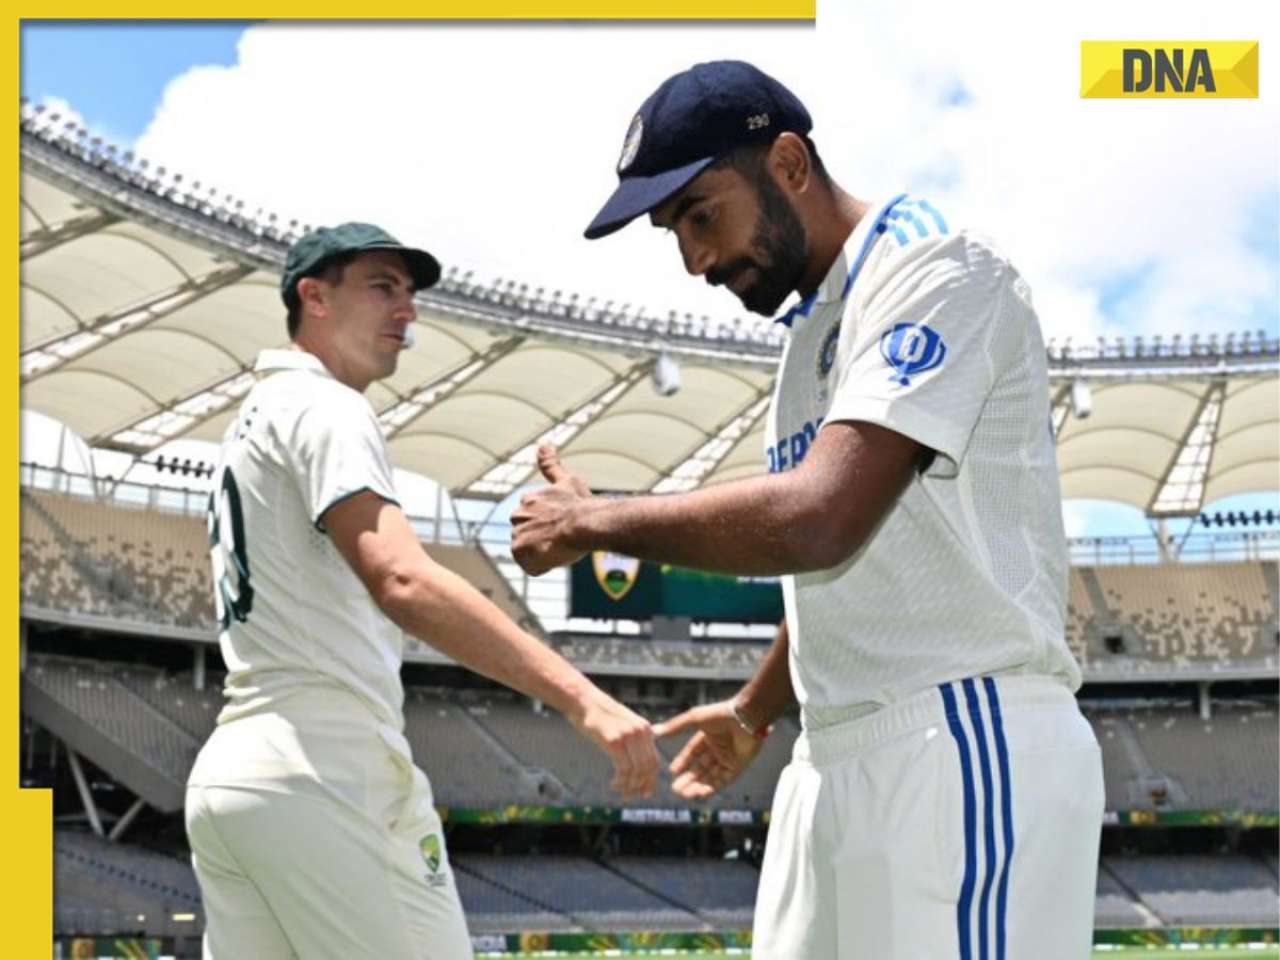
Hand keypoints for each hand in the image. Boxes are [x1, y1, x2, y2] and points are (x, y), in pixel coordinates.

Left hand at [510, 445, 592, 574]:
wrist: (584, 523)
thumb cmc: (580, 504)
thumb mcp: (567, 480)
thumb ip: (551, 465)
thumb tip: (542, 445)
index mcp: (527, 501)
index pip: (532, 520)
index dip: (550, 525)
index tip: (562, 524)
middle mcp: (517, 516)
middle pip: (529, 536)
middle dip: (543, 539)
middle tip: (562, 537)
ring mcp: (517, 535)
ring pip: (530, 552)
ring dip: (544, 553)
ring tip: (561, 546)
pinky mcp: (520, 552)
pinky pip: (532, 566)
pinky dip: (544, 565)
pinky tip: (557, 555)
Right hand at [570, 688, 660, 799]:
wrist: (583, 701)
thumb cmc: (599, 715)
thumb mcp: (623, 724)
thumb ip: (634, 739)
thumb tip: (639, 759)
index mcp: (645, 729)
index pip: (655, 761)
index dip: (651, 780)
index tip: (645, 793)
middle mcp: (641, 732)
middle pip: (648, 768)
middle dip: (641, 786)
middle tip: (631, 797)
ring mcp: (628, 736)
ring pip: (637, 771)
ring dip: (629, 787)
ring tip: (621, 793)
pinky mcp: (614, 741)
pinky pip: (624, 769)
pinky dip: (620, 782)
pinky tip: (613, 785)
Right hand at [653, 700, 765, 799]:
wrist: (746, 717)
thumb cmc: (721, 714)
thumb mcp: (694, 719)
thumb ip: (676, 726)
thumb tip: (655, 730)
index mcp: (707, 736)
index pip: (692, 753)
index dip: (682, 763)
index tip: (672, 772)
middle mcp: (717, 749)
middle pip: (700, 768)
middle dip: (688, 779)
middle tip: (676, 789)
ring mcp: (727, 758)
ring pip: (710, 776)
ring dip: (698, 786)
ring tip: (685, 794)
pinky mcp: (737, 766)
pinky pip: (722, 780)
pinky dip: (712, 787)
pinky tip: (701, 793)